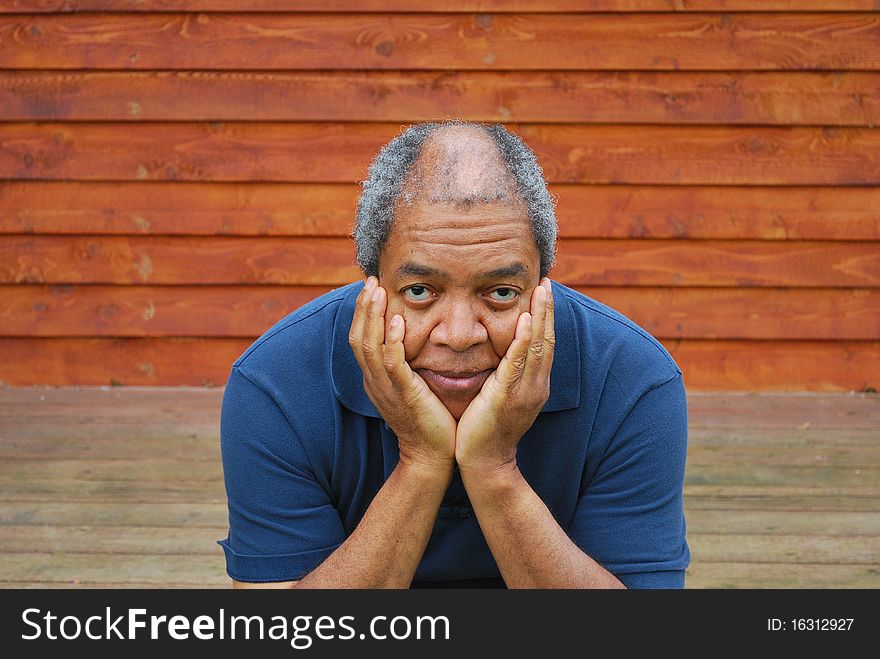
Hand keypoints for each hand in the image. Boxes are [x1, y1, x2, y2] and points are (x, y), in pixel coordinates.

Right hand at [349, 277, 455, 474]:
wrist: (431, 456)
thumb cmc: (428, 420)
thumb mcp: (410, 387)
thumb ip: (406, 365)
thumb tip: (412, 341)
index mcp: (375, 379)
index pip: (360, 339)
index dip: (362, 312)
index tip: (370, 288)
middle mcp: (375, 381)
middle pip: (358, 337)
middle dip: (363, 307)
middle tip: (370, 280)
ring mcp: (386, 389)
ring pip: (370, 346)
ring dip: (372, 316)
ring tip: (377, 291)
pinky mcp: (404, 395)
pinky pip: (393, 364)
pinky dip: (391, 341)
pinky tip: (396, 321)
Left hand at [455, 278, 554, 473]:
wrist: (484, 464)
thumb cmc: (486, 430)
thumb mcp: (499, 395)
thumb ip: (504, 374)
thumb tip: (499, 353)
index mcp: (534, 383)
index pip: (544, 343)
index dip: (545, 316)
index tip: (543, 290)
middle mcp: (536, 385)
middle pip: (547, 339)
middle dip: (547, 308)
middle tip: (547, 280)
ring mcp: (526, 391)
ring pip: (538, 347)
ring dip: (541, 316)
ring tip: (542, 290)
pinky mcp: (509, 397)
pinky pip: (519, 365)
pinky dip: (525, 342)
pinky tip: (527, 321)